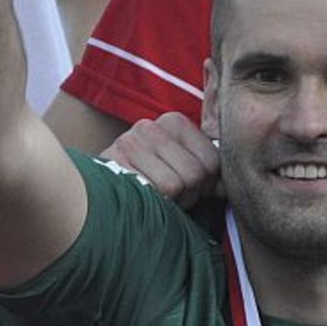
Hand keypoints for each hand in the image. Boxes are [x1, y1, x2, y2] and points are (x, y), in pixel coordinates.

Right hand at [101, 112, 220, 210]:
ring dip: (170, 202)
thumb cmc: (149, 182)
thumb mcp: (181, 167)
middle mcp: (150, 126)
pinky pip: (153, 191)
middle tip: (172, 198)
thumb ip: (207, 170)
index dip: (206, 185)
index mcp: (174, 122)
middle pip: (196, 173)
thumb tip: (228, 188)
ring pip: (176, 184)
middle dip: (189, 195)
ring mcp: (129, 142)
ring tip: (155, 198)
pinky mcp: (112, 162)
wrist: (97, 193)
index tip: (189, 189)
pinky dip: (152, 203)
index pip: (212, 161)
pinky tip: (141, 199)